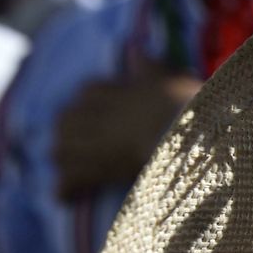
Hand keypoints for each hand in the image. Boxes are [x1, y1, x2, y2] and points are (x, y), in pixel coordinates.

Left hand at [52, 57, 202, 198]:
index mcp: (117, 92)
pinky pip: (72, 178)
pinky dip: (65, 188)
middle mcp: (100, 114)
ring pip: (62, 147)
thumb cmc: (186, 110)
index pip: (90, 92)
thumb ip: (152, 69)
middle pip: (67, 120)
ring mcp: (96, 142)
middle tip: (67, 144)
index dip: (88, 103)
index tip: (88, 111)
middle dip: (66, 132)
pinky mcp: (98, 168)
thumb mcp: (171, 80)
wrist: (190, 139)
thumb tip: (139, 55)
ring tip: (64, 169)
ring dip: (62, 158)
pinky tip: (62, 197)